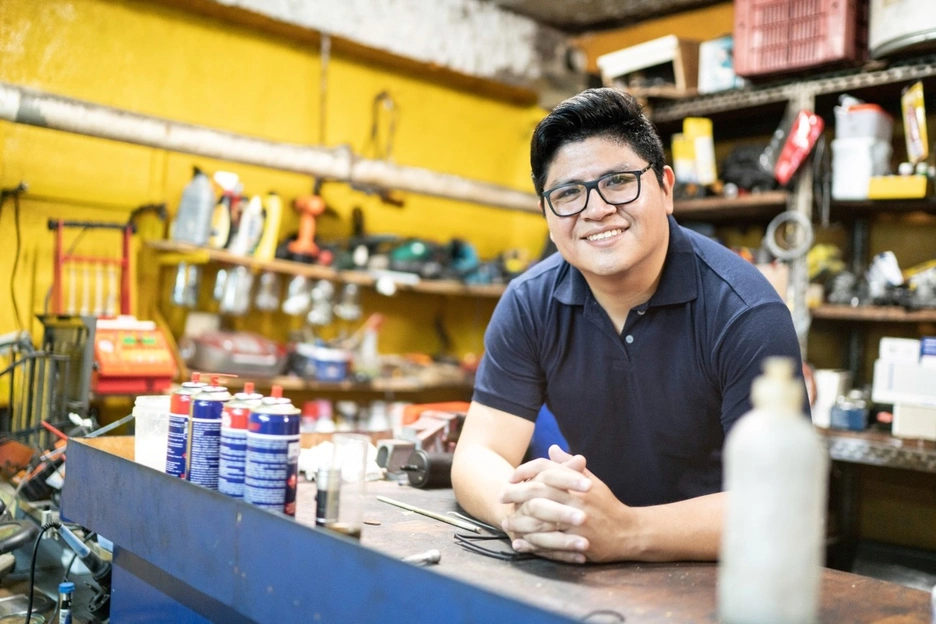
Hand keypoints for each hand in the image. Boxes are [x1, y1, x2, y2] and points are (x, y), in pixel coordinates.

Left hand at [504, 446, 638, 563]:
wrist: (629, 532)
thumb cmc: (607, 505)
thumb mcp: (592, 481)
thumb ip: (569, 466)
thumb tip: (552, 449)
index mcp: (578, 483)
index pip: (547, 470)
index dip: (526, 470)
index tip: (511, 477)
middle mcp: (576, 500)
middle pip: (538, 492)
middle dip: (516, 494)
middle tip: (501, 496)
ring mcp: (576, 523)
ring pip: (540, 520)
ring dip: (520, 522)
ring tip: (506, 523)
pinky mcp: (576, 543)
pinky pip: (549, 543)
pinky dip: (532, 544)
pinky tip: (520, 543)